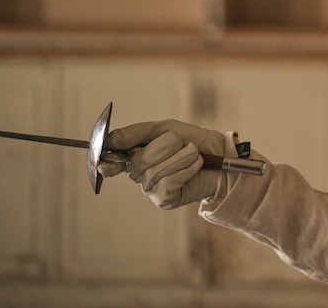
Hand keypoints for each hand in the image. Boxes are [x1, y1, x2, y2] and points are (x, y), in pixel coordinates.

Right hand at [99, 119, 230, 209]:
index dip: (108, 160)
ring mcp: (150, 188)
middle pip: (139, 160)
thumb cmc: (193, 141)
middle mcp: (139, 173)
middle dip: (166, 146)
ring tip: (194, 153)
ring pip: (156, 171)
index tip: (106, 161)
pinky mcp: (164, 199)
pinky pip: (168, 182)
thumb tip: (109, 140)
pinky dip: (186, 170)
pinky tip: (196, 166)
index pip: (112, 159)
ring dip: (182, 157)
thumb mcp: (165, 129)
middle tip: (182, 142)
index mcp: (134, 154)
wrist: (221, 157)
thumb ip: (136, 133)